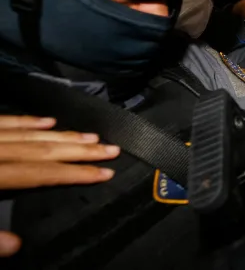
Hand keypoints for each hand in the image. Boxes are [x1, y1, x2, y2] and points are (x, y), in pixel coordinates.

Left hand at [0, 115, 119, 256]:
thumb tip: (17, 246)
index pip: (42, 173)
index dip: (77, 173)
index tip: (106, 173)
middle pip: (44, 151)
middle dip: (82, 151)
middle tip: (112, 149)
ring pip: (31, 135)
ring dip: (64, 136)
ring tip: (92, 136)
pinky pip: (7, 121)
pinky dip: (29, 121)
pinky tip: (49, 120)